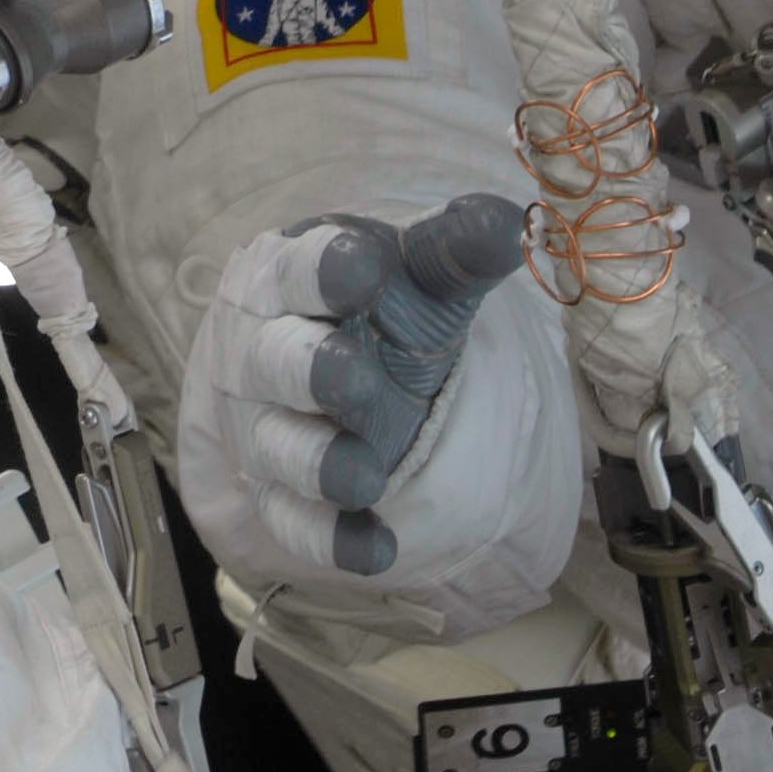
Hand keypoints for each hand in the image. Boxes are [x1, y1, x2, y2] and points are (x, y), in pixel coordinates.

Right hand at [196, 192, 526, 575]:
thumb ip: (455, 249)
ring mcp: (268, 427)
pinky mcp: (281, 493)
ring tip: (364, 478)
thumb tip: (507, 220)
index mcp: (289, 281)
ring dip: (318, 464)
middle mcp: (265, 353)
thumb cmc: (374, 306)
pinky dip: (332, 539)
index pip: (294, 272)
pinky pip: (294, 522)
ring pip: (278, 447)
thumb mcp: (416, 273)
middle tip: (354, 379)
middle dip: (311, 371)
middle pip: (275, 362)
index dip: (323, 272)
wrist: (327, 367)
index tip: (362, 269)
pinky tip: (377, 551)